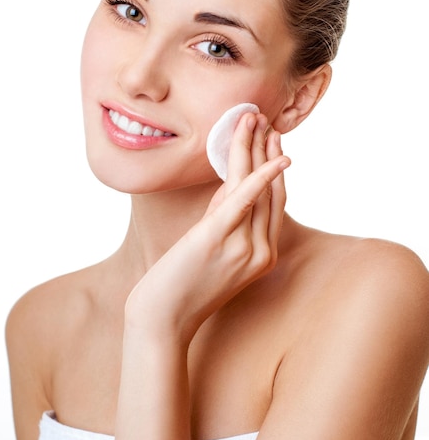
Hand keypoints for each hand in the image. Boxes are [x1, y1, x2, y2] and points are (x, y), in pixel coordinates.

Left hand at [125, 112, 289, 345]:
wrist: (163, 321)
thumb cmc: (183, 287)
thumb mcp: (213, 249)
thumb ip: (226, 218)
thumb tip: (230, 184)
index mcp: (264, 256)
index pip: (275, 203)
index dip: (275, 169)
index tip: (273, 142)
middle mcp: (261, 252)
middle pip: (271, 191)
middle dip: (269, 151)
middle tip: (267, 121)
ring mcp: (244, 247)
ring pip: (256, 187)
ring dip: (256, 148)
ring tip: (255, 118)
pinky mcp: (219, 239)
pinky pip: (243, 198)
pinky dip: (257, 172)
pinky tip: (266, 150)